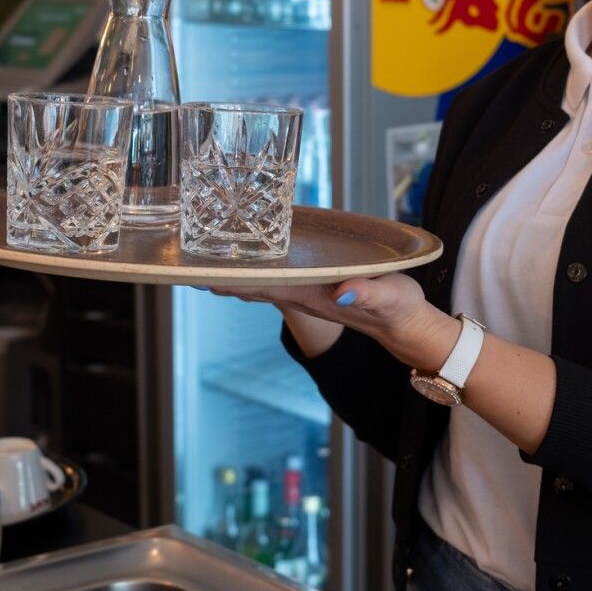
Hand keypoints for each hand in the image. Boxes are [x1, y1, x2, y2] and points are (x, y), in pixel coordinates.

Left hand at [207, 273, 458, 371]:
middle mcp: (304, 296)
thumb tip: (342, 290)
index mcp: (315, 295)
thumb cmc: (400, 309)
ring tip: (201, 262)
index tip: (201, 273)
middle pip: (252, 285)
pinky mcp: (314, 289)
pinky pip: (275, 279)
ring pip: (260, 283)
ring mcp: (307, 294)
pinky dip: (254, 271)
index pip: (264, 286)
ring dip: (232, 275)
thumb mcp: (390, 297)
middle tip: (184, 264)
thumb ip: (367, 292)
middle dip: (220, 276)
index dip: (233, 279)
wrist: (408, 328)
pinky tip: (243, 262)